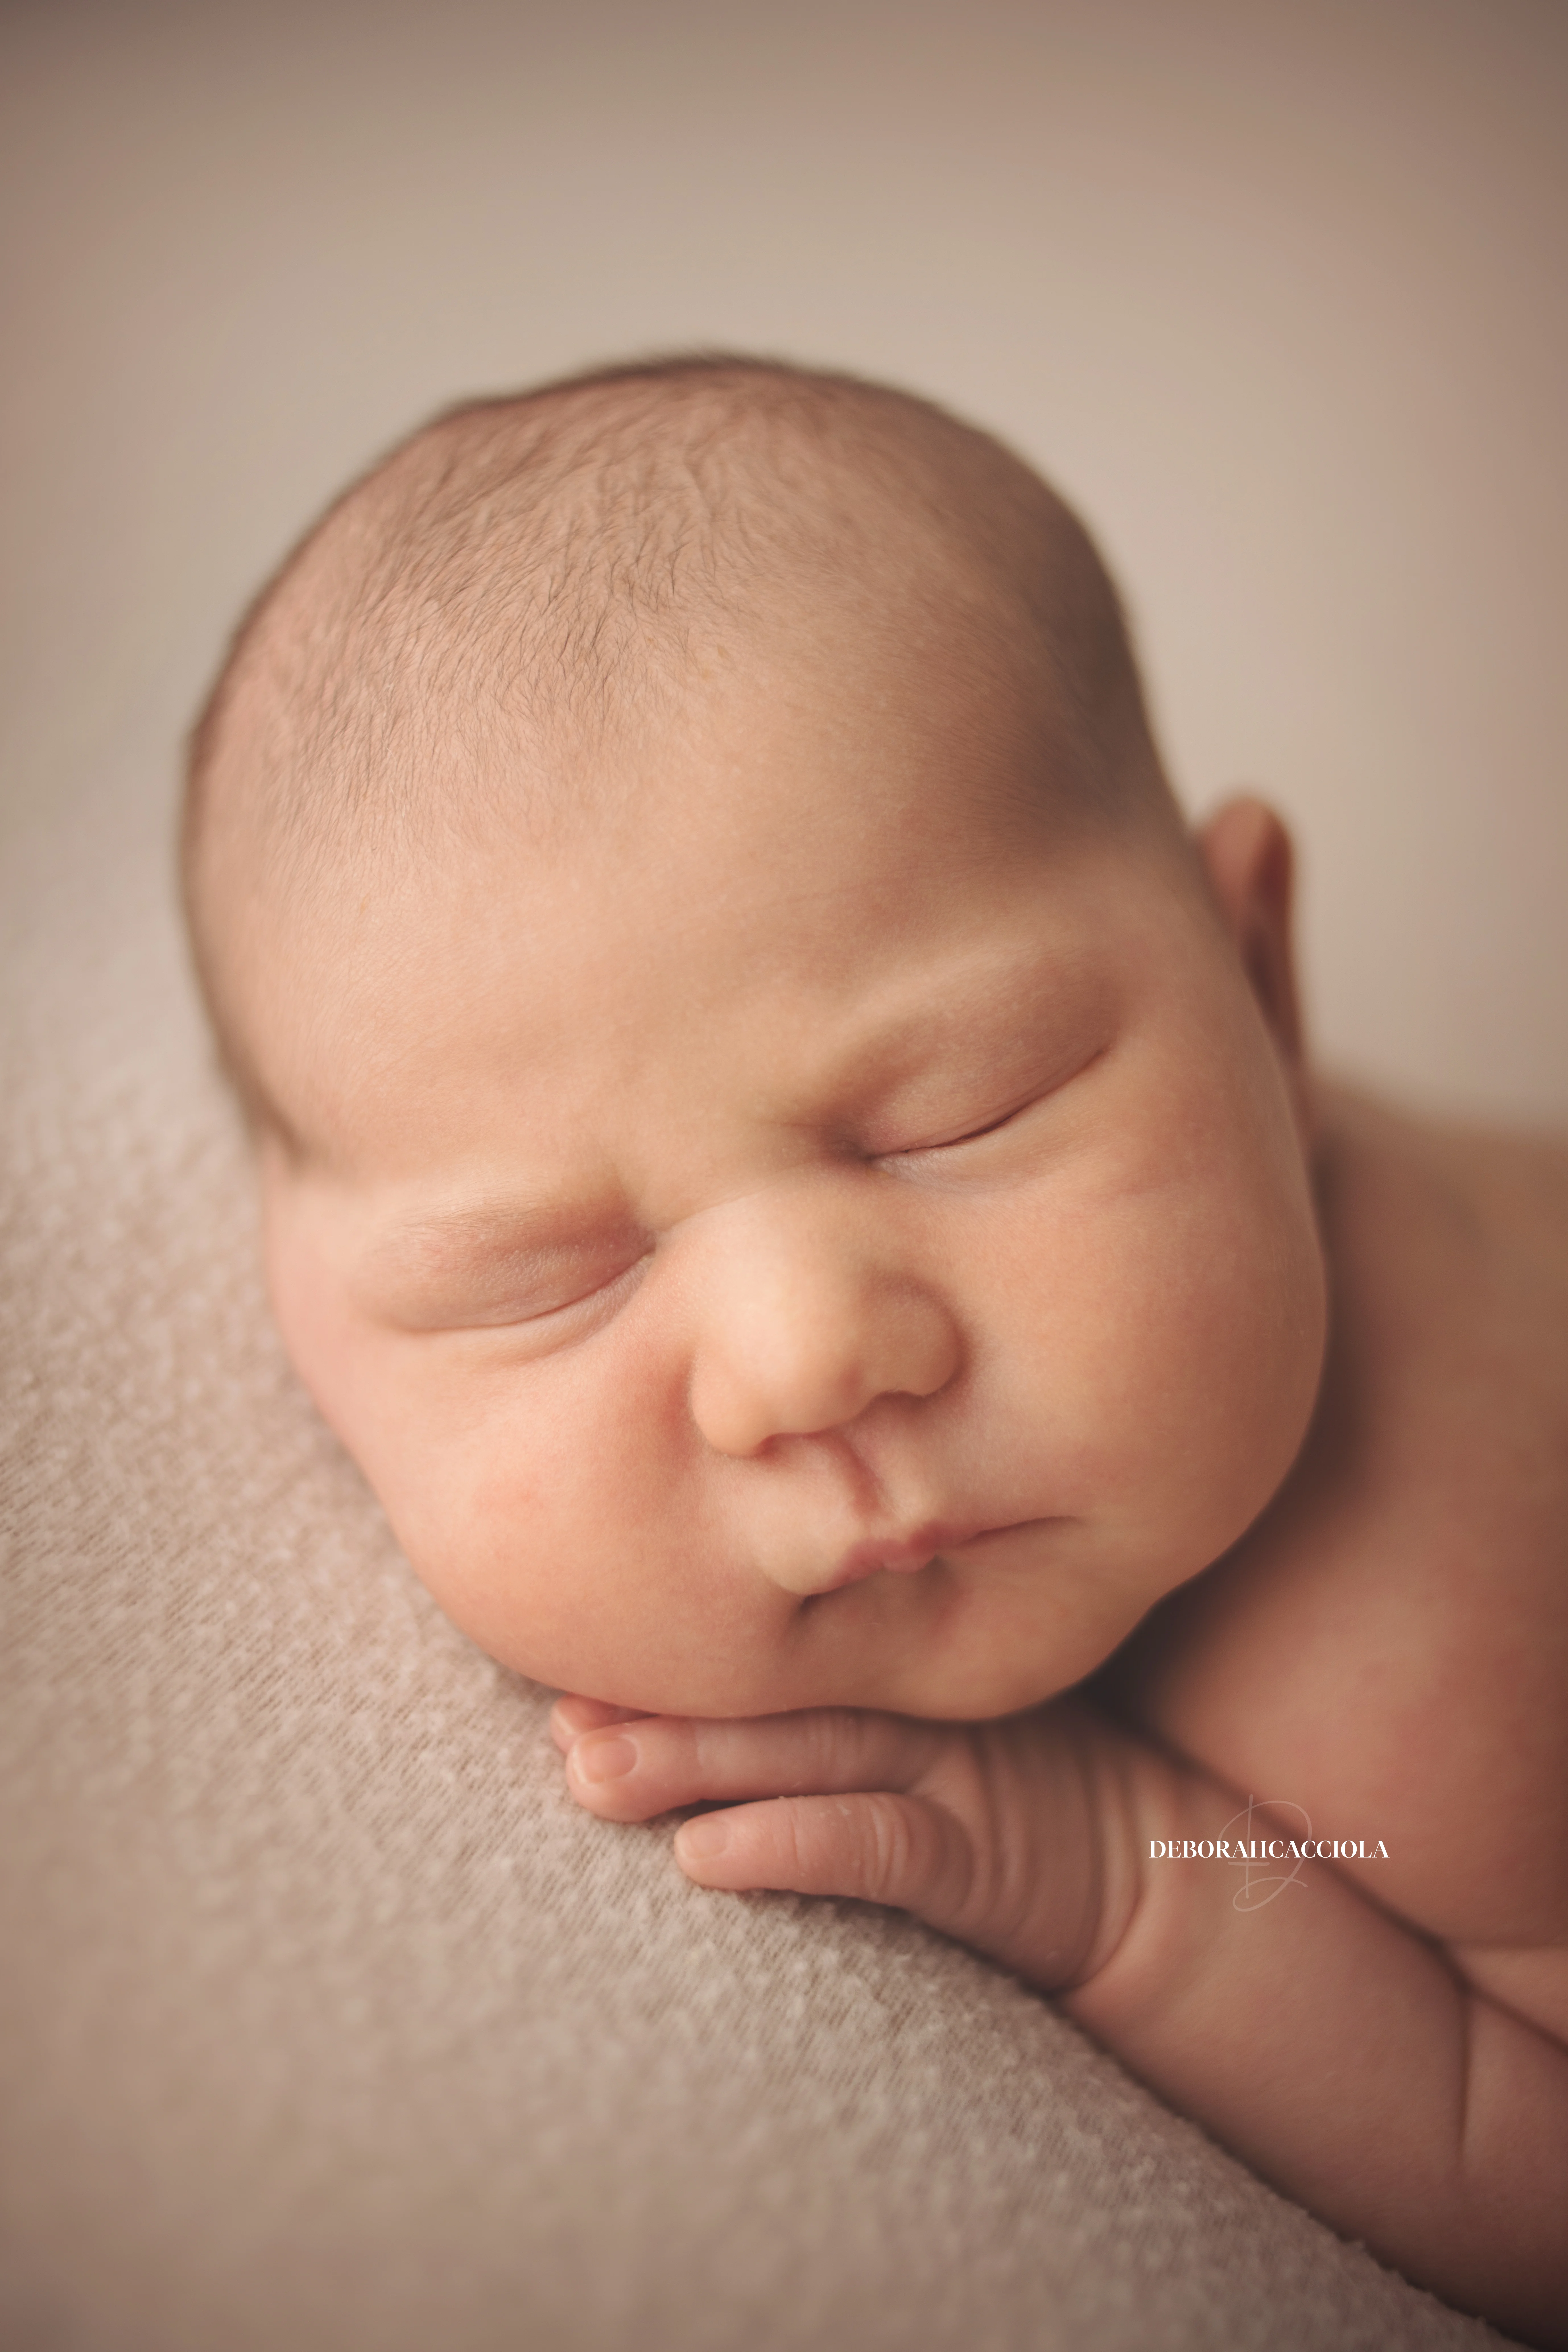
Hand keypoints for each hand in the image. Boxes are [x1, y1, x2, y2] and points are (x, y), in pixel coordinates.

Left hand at [552, 1692, 1136, 1991]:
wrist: (1157, 1871)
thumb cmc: (1013, 1798)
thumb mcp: (918, 1733)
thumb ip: (822, 1704)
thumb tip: (664, 1705)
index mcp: (890, 1666)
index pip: (765, 1648)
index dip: (663, 1657)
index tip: (564, 1662)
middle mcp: (911, 1704)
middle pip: (765, 1696)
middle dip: (654, 1708)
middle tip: (557, 1718)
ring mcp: (952, 1773)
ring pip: (805, 1758)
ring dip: (693, 1765)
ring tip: (591, 1775)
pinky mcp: (983, 1858)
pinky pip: (878, 1848)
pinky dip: (792, 1845)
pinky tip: (708, 1855)